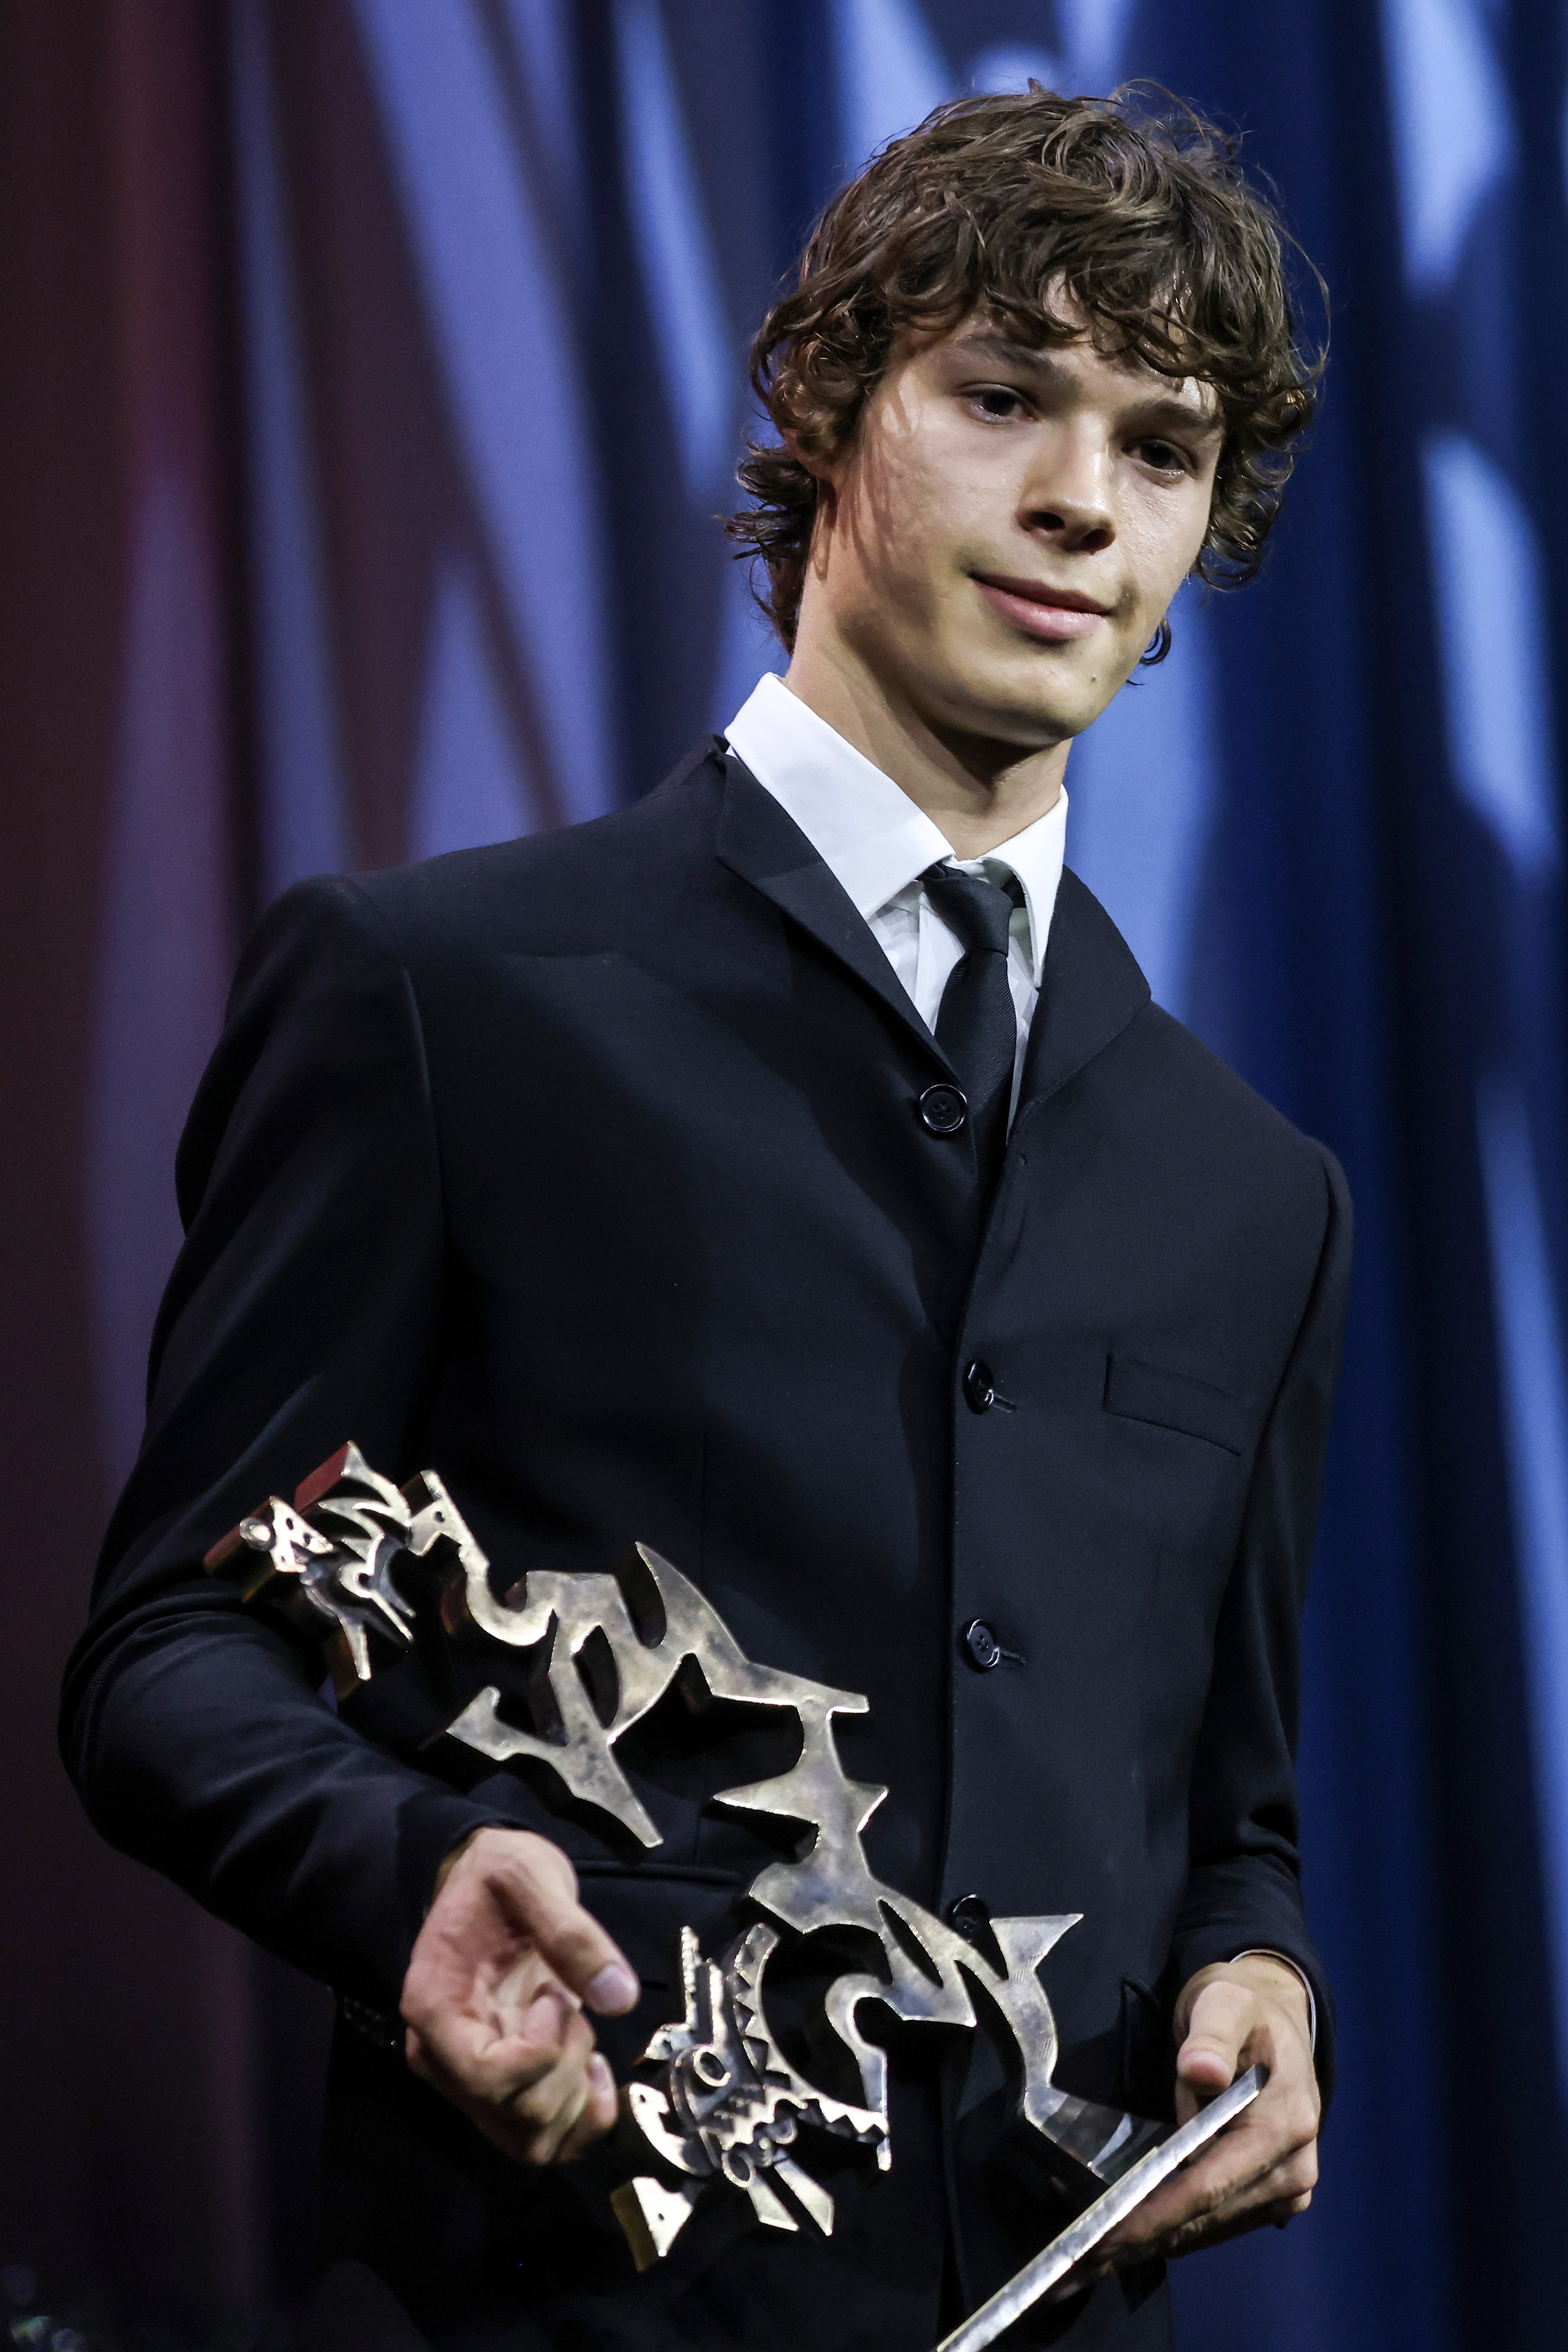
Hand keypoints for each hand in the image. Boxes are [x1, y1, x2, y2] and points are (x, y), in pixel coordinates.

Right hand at [400, 1825, 639, 2166]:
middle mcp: (443, 2058)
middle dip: (567, 2064)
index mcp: (435, 2007)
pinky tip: (595, 2068)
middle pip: (518, 2117)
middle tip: (570, 2003)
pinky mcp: (504, 2089)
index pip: (484, 2076)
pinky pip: (545, 2140)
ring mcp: (472, 2081)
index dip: (538, 2050)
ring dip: (576, 2095)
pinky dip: (583, 2118)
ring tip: (579, 2031)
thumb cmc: (498, 1874)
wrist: (485, 1881)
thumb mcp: (531, 1876)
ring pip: (533, 2142)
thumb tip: (619, 1998)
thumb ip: (572, 1933)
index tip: (554, 1994)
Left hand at [1047, 1954, 1318, 2300]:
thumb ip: (1211, 2035)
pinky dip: (1170, 2227)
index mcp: (1283, 2126)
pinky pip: (1214, 2223)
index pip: (1208, 2187)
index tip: (1103, 2237)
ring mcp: (1286, 2189)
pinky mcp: (1271, 2196)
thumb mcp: (1224, 2002)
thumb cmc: (1242, 2007)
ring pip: (1205, 2232)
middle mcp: (1292, 2170)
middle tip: (1073, 2262)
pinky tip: (1125, 2226)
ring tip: (1086, 2249)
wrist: (1275, 2016)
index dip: (1153, 2216)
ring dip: (1147, 2240)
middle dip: (1137, 2240)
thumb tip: (1201, 2072)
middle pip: (1203, 2221)